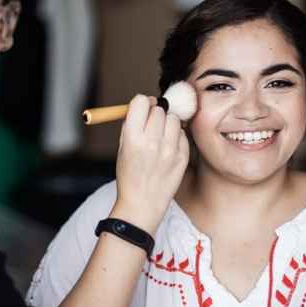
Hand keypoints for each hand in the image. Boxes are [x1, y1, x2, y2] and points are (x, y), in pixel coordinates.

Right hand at [110, 94, 188, 234]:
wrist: (142, 205)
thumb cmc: (130, 175)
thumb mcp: (122, 148)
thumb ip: (132, 124)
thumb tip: (145, 103)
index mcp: (132, 138)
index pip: (141, 102)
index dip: (142, 103)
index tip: (143, 108)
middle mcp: (152, 142)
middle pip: (159, 109)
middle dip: (155, 113)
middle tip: (152, 125)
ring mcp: (169, 150)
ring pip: (174, 119)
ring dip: (167, 123)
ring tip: (161, 137)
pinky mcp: (183, 158)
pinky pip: (183, 134)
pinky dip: (176, 137)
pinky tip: (168, 149)